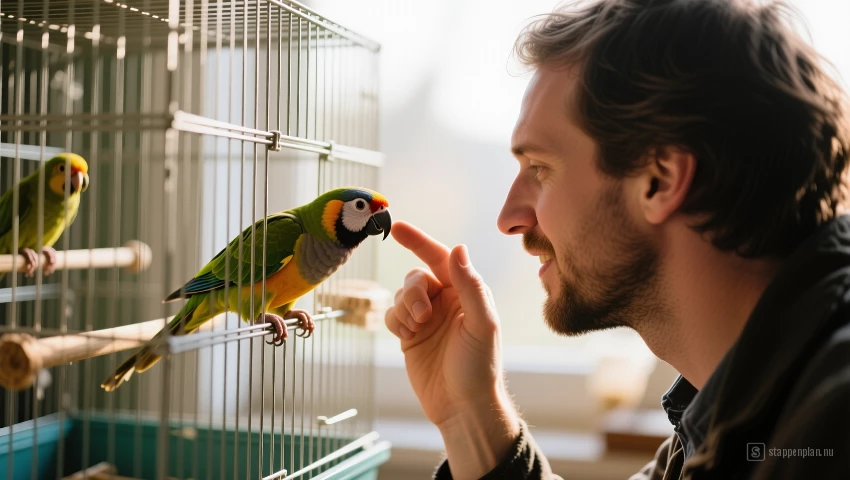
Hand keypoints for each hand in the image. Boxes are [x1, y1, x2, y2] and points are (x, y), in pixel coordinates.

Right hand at [385, 221, 519, 477]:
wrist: (462, 407)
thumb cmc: (480, 367)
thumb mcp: (482, 324)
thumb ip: (471, 286)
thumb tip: (458, 249)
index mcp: (466, 293)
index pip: (440, 257)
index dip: (418, 241)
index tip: (396, 228)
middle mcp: (446, 301)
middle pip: (416, 277)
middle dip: (414, 291)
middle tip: (423, 316)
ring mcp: (426, 318)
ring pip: (401, 295)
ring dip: (405, 308)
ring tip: (418, 329)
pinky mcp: (410, 335)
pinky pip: (392, 314)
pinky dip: (396, 321)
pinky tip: (408, 337)